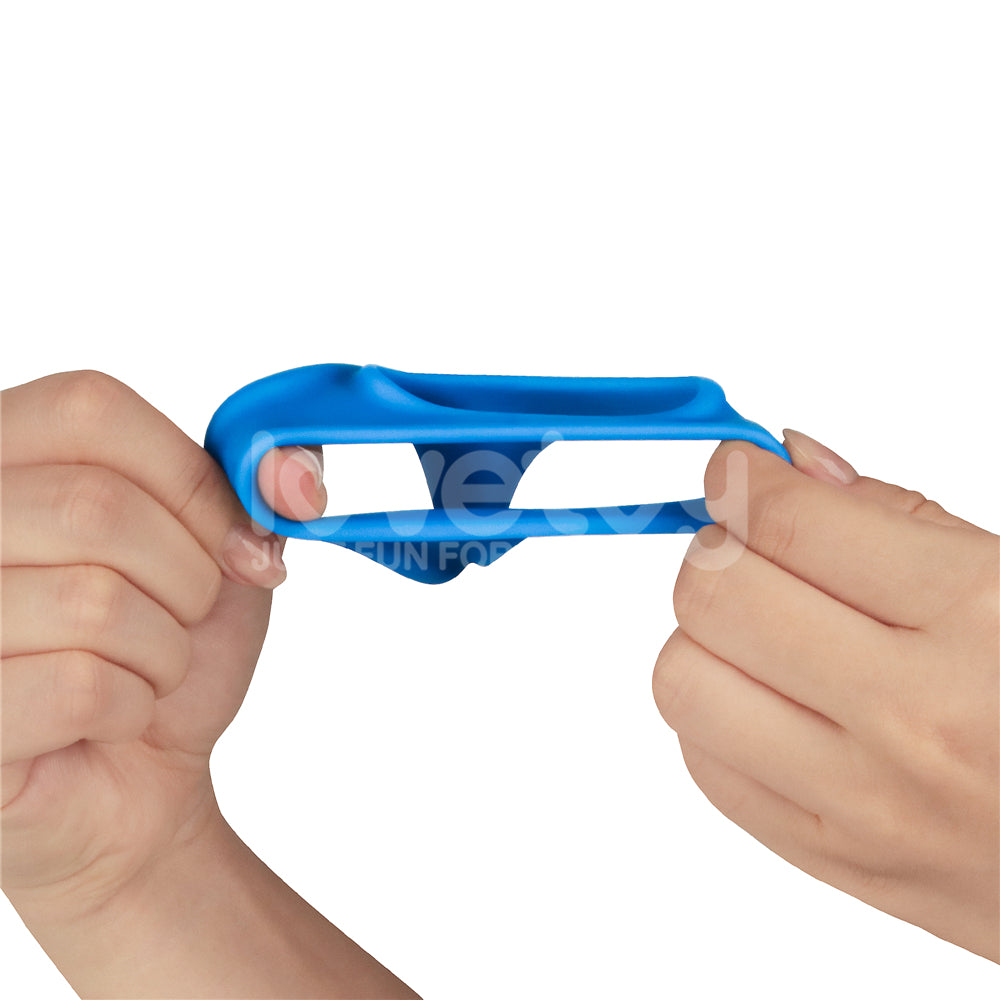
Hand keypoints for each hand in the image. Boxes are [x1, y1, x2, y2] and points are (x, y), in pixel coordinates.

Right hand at [1, 371, 325, 905]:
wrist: (136, 774)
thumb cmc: (159, 646)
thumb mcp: (218, 548)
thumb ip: (252, 487)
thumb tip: (293, 474)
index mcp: (9, 461)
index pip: (88, 410)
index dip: (188, 479)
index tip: (237, 540)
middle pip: (94, 506)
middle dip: (186, 577)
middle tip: (187, 616)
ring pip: (93, 601)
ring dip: (164, 648)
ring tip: (144, 666)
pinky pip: (80, 687)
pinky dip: (132, 706)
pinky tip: (112, 715)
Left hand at [652, 430, 998, 962]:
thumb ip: (899, 516)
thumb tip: (790, 463)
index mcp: (978, 616)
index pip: (790, 523)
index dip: (740, 477)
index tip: (734, 469)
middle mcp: (914, 715)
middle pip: (715, 596)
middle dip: (715, 550)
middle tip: (748, 548)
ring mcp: (866, 799)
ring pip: (683, 681)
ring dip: (703, 638)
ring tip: (758, 631)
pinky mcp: (831, 856)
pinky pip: (704, 763)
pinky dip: (716, 716)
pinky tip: (772, 700)